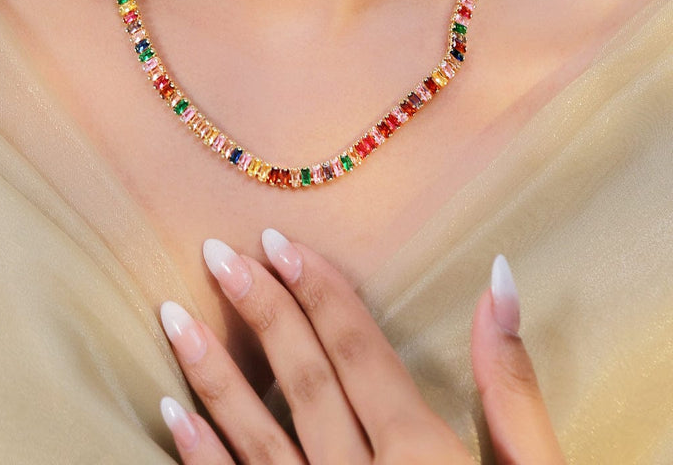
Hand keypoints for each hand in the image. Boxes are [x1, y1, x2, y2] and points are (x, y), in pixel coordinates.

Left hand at [159, 230, 564, 463]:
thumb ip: (511, 385)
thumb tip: (498, 277)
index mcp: (422, 456)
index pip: (360, 352)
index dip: (320, 292)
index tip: (278, 241)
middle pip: (304, 382)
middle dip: (260, 311)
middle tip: (216, 253)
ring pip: (256, 437)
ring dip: (212, 373)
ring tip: (173, 315)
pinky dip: (203, 458)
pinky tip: (173, 414)